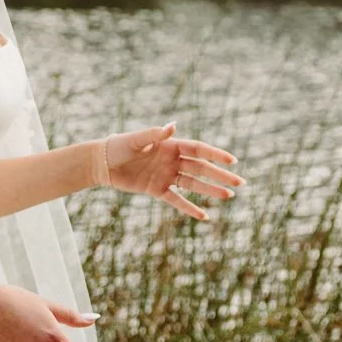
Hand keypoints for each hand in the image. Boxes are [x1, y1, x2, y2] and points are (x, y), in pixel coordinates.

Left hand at [104, 123, 242, 220]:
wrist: (101, 163)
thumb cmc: (118, 147)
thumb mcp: (135, 140)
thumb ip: (155, 135)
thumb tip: (173, 125)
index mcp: (170, 145)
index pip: (199, 150)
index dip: (216, 155)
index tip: (233, 161)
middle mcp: (172, 160)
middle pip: (202, 168)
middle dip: (221, 176)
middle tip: (240, 183)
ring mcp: (166, 176)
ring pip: (194, 184)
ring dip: (211, 190)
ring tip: (229, 197)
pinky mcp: (157, 190)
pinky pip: (177, 200)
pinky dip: (189, 208)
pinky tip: (204, 216)